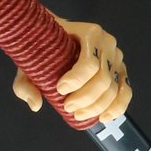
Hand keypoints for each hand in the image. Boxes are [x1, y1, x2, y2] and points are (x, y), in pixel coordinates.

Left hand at [12, 21, 131, 123]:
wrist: (55, 36)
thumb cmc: (44, 47)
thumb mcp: (30, 61)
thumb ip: (25, 83)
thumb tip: (35, 104)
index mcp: (89, 33)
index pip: (89, 63)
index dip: (76, 81)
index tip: (60, 89)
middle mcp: (107, 43)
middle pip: (103, 79)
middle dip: (85, 98)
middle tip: (68, 107)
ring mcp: (116, 57)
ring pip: (113, 88)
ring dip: (97, 107)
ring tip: (78, 114)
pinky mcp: (120, 71)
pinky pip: (125, 91)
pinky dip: (117, 107)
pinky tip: (104, 118)